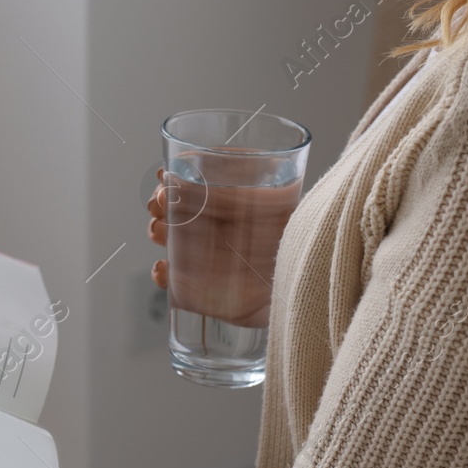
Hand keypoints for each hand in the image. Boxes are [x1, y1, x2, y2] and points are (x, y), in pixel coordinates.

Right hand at [148, 165, 295, 326]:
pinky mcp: (207, 288)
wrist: (310, 294)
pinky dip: (162, 274)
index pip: (201, 177)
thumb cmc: (301, 245)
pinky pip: (174, 279)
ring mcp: (211, 256)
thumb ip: (242, 191)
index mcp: (240, 199)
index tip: (164, 174)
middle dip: (161, 201)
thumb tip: (196, 179)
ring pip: (171, 237)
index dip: (178, 173)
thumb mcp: (278, 205)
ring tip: (159, 232)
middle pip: (178, 204)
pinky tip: (163, 270)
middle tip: (159, 201)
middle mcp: (223, 225)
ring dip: (157, 230)